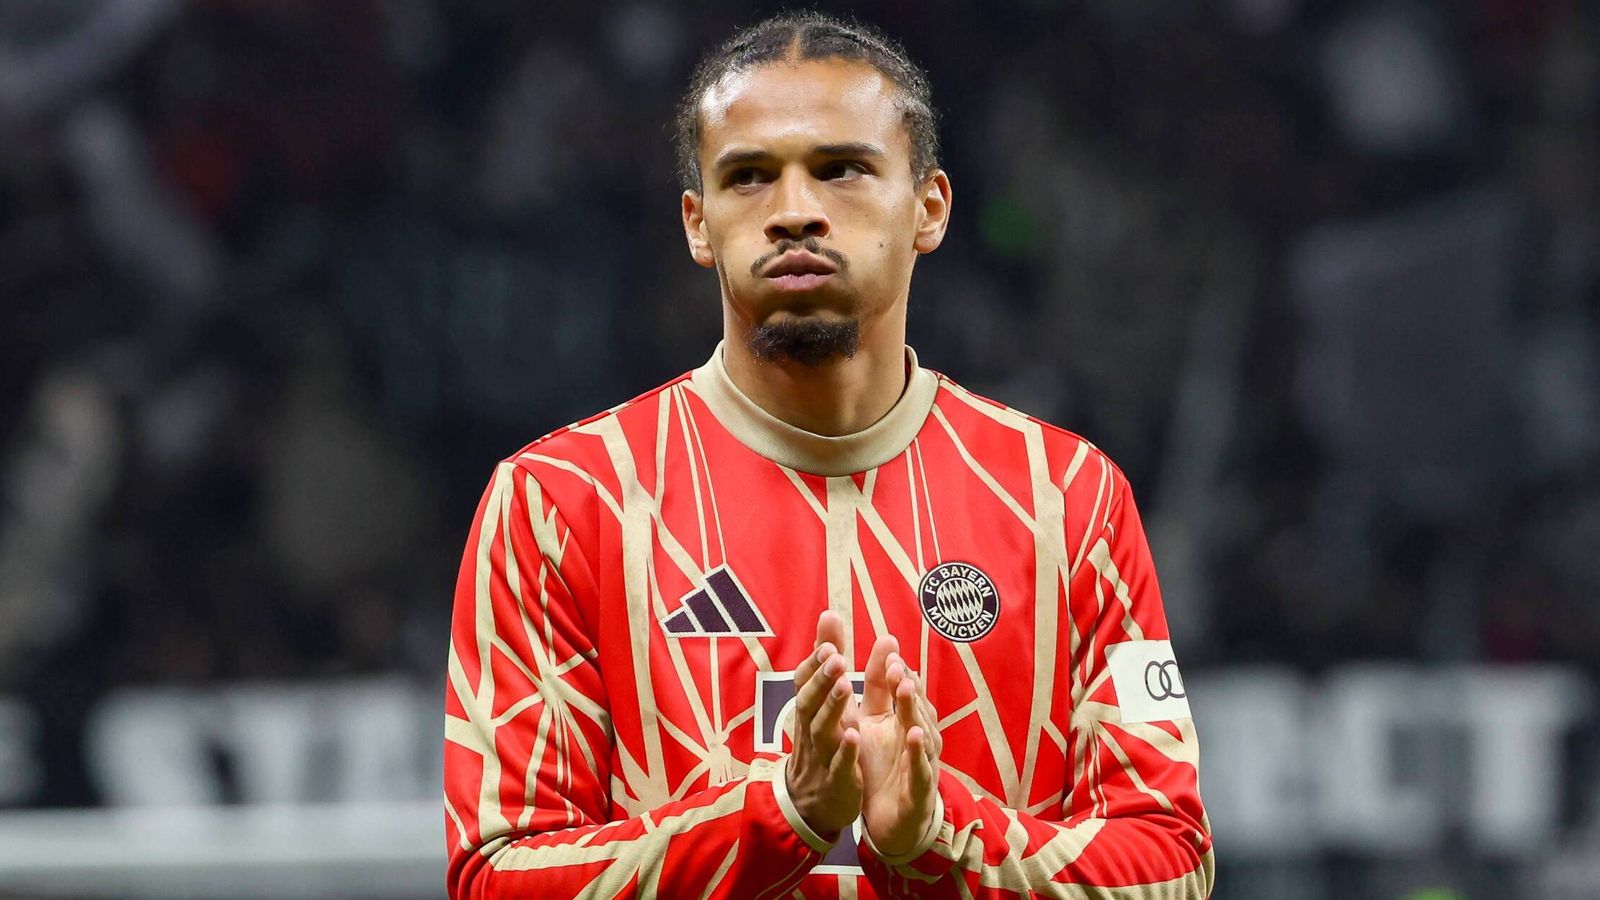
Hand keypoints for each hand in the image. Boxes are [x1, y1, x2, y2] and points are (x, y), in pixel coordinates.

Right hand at [784, 611, 862, 836]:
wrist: (812, 803)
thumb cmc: (820, 742)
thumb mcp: (822, 702)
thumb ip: (827, 660)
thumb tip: (829, 614)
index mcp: (808, 710)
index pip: (804, 682)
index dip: (814, 664)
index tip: (828, 643)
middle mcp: (810, 729)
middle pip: (810, 702)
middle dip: (822, 679)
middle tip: (836, 657)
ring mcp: (822, 755)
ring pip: (822, 730)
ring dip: (833, 707)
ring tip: (845, 684)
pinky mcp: (836, 780)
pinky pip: (839, 765)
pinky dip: (845, 750)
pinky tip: (855, 735)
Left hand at [857, 636, 941, 857]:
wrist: (890, 821)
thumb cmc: (885, 766)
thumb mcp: (874, 723)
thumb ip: (878, 687)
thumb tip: (885, 641)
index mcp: (907, 721)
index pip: (907, 692)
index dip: (898, 672)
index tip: (888, 651)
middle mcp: (921, 739)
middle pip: (917, 708)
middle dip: (907, 685)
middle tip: (894, 664)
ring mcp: (923, 763)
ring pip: (923, 733)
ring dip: (914, 710)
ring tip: (904, 689)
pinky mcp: (920, 790)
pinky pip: (921, 769)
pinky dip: (918, 753)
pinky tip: (913, 736)